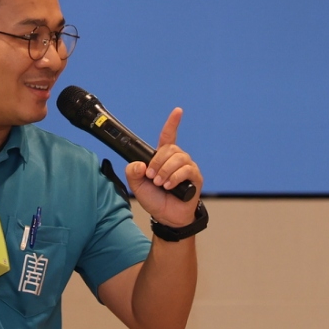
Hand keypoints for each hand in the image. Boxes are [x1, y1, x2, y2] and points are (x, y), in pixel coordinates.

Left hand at [126, 108, 201, 231]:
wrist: (166, 217)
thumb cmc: (154, 199)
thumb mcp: (137, 185)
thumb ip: (133, 172)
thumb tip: (141, 164)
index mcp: (164, 157)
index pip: (169, 136)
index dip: (173, 123)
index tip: (178, 111)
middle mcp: (178, 159)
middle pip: (170, 148)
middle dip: (157, 162)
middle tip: (152, 177)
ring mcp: (188, 167)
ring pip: (178, 158)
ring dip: (165, 171)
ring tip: (160, 183)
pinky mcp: (195, 177)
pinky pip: (186, 170)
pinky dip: (174, 177)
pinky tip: (169, 186)